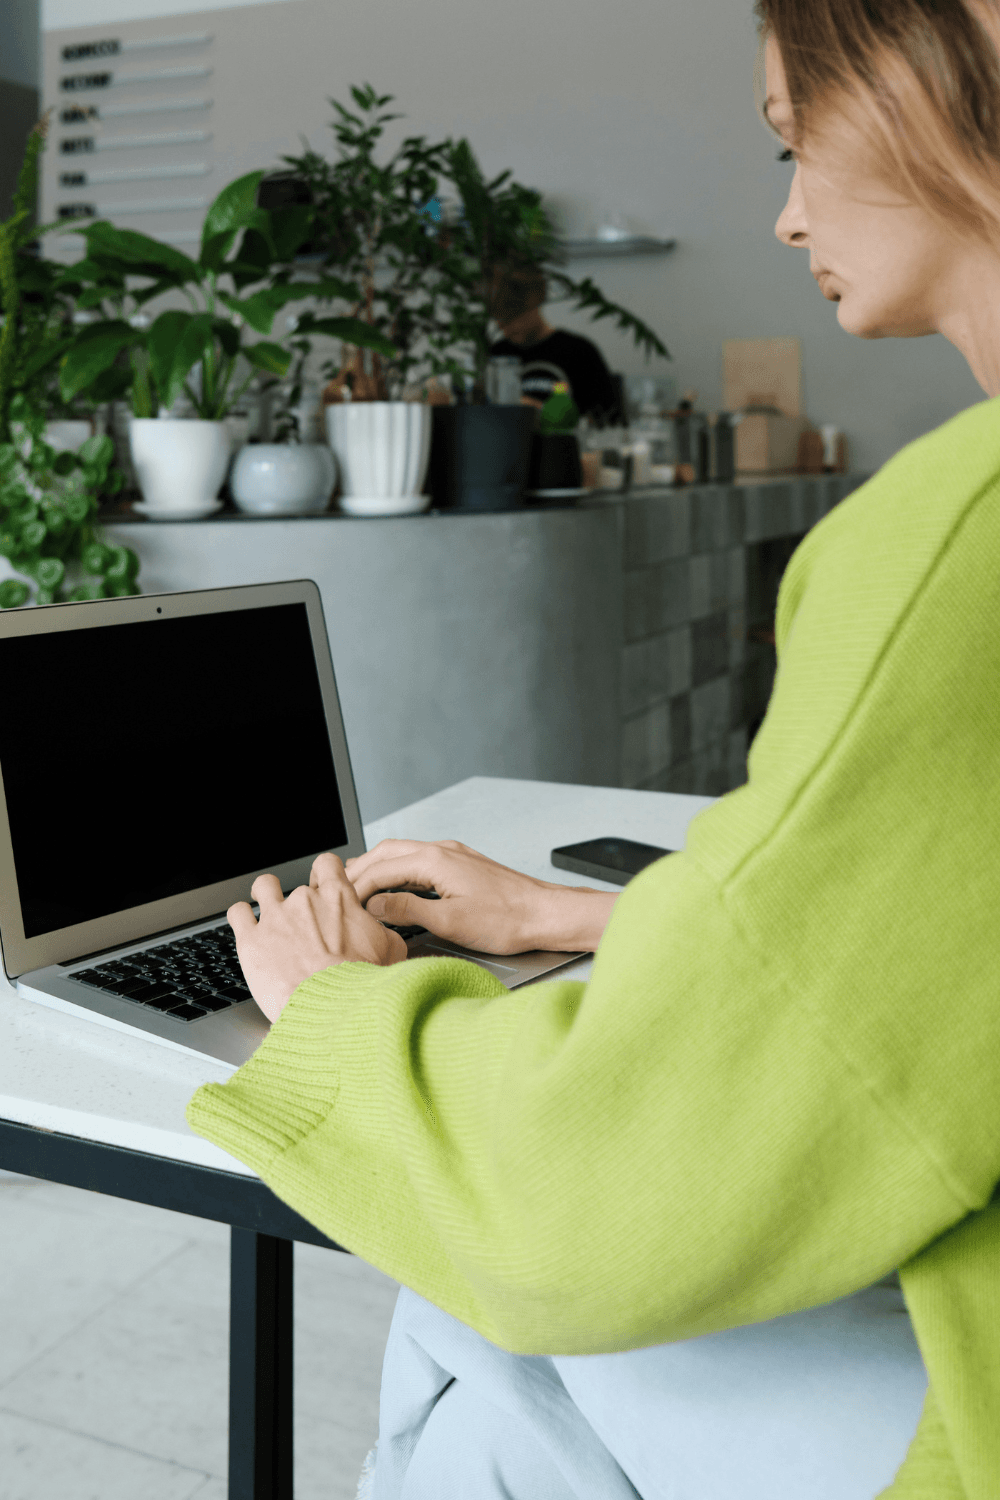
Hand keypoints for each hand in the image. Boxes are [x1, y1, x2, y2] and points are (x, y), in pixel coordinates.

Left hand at [228, 852, 407, 1023]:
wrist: (333, 1008)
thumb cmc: (360, 984)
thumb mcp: (389, 951)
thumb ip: (383, 932)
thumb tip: (384, 932)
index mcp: (338, 899)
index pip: (327, 864)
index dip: (323, 873)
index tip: (321, 884)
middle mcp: (305, 900)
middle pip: (296, 885)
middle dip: (298, 902)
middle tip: (301, 922)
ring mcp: (275, 918)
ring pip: (263, 886)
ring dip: (264, 894)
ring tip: (265, 908)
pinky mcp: (251, 940)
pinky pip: (237, 912)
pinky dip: (240, 916)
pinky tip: (245, 923)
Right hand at [346, 839, 618, 954]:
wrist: (545, 914)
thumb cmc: (507, 920)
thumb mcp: (450, 922)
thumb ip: (407, 910)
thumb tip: (375, 905)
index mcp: (435, 860)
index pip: (380, 868)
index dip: (356, 887)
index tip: (340, 903)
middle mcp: (443, 850)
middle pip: (387, 852)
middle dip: (359, 871)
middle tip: (337, 891)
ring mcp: (453, 855)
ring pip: (402, 853)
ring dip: (377, 868)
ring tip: (358, 888)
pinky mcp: (462, 864)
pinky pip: (418, 859)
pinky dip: (397, 870)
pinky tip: (394, 884)